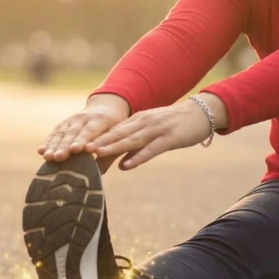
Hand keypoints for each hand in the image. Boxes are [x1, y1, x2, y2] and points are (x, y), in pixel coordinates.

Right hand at [38, 94, 129, 167]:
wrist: (105, 106)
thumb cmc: (114, 128)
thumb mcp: (117, 136)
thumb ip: (109, 152)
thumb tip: (99, 174)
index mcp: (101, 120)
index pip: (90, 130)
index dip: (82, 140)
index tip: (76, 150)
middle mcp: (85, 117)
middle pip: (73, 132)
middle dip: (65, 145)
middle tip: (59, 157)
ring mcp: (73, 119)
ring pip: (62, 132)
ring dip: (54, 145)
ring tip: (48, 157)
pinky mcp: (64, 123)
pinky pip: (55, 132)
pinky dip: (48, 142)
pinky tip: (41, 151)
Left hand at [87, 99, 213, 170]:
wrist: (201, 112)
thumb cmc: (176, 125)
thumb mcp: (152, 134)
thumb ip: (136, 147)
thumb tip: (119, 163)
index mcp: (137, 121)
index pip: (111, 132)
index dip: (94, 140)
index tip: (77, 149)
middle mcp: (142, 123)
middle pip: (116, 134)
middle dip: (96, 143)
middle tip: (77, 151)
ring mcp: (155, 130)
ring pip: (130, 140)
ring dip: (112, 147)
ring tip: (95, 154)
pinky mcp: (169, 138)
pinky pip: (151, 149)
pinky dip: (137, 157)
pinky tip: (126, 166)